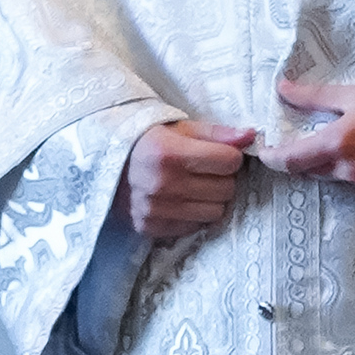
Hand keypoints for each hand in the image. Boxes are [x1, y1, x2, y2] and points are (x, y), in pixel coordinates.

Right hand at [116, 115, 256, 242]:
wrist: (103, 162)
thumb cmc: (147, 141)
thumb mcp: (180, 128)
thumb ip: (217, 133)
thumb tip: (251, 136)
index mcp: (169, 153)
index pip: (229, 162)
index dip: (229, 156)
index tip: (218, 154)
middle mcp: (162, 184)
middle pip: (226, 189)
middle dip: (221, 178)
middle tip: (204, 170)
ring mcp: (155, 209)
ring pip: (215, 212)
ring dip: (210, 199)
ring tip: (193, 186)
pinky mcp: (151, 227)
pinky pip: (195, 226)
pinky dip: (193, 214)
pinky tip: (179, 199)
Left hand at [270, 75, 354, 208]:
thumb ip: (314, 97)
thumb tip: (282, 88)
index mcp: (338, 143)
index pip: (292, 160)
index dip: (274, 159)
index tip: (265, 154)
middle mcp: (352, 171)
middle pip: (317, 171)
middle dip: (315, 158)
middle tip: (331, 138)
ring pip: (346, 180)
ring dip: (349, 166)